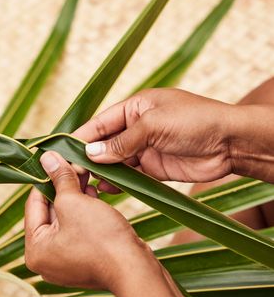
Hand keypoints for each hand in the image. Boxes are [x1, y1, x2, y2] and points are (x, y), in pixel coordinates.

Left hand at [24, 151, 156, 291]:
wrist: (136, 270)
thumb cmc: (101, 238)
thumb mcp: (74, 202)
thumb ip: (59, 178)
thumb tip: (46, 157)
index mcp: (35, 250)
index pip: (33, 204)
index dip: (45, 178)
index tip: (53, 158)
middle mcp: (45, 260)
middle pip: (49, 212)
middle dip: (63, 187)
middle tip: (73, 164)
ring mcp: (65, 263)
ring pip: (66, 220)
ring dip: (75, 197)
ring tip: (86, 175)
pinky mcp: (84, 261)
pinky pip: (78, 231)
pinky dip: (84, 212)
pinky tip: (93, 193)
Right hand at [74, 88, 236, 186]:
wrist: (232, 143)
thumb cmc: (195, 121)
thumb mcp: (154, 125)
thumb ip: (122, 141)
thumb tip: (92, 154)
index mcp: (135, 108)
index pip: (100, 123)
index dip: (82, 137)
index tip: (63, 152)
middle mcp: (137, 127)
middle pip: (105, 143)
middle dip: (89, 157)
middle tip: (72, 173)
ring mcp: (145, 148)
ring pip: (115, 161)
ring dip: (102, 172)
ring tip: (87, 184)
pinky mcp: (155, 167)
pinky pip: (130, 175)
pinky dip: (118, 182)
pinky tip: (107, 188)